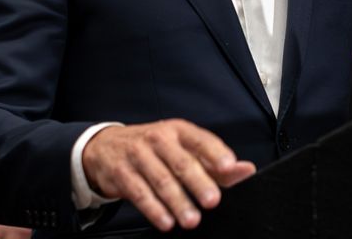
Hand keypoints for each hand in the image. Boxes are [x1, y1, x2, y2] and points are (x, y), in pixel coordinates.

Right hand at [81, 119, 255, 231]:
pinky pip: (139, 193)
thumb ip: (215, 162)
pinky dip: (154, 209)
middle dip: (198, 182)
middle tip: (212, 201)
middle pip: (182, 162)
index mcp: (178, 130)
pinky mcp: (122, 173)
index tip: (229, 167)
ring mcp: (138, 154)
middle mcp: (158, 139)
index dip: (215, 152)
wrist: (105, 148)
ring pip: (161, 180)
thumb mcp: (183, 149)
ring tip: (192, 219)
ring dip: (178, 202)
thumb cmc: (153, 149)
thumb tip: (246, 170)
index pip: (201, 139)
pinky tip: (166, 221)